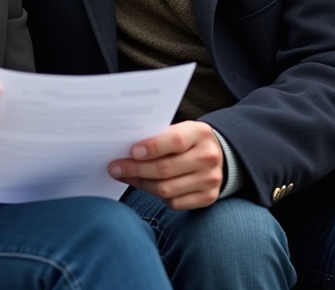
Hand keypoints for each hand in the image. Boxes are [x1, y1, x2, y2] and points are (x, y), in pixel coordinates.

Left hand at [108, 121, 223, 209]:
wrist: (219, 157)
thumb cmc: (189, 141)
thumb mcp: (180, 130)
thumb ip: (158, 137)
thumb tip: (125, 150)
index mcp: (199, 134)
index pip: (175, 141)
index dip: (151, 147)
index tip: (131, 152)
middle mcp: (208, 157)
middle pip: (165, 168)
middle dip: (135, 169)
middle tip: (115, 168)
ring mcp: (210, 180)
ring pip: (166, 189)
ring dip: (141, 184)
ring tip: (126, 177)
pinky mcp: (208, 198)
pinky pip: (174, 203)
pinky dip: (157, 196)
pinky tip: (146, 186)